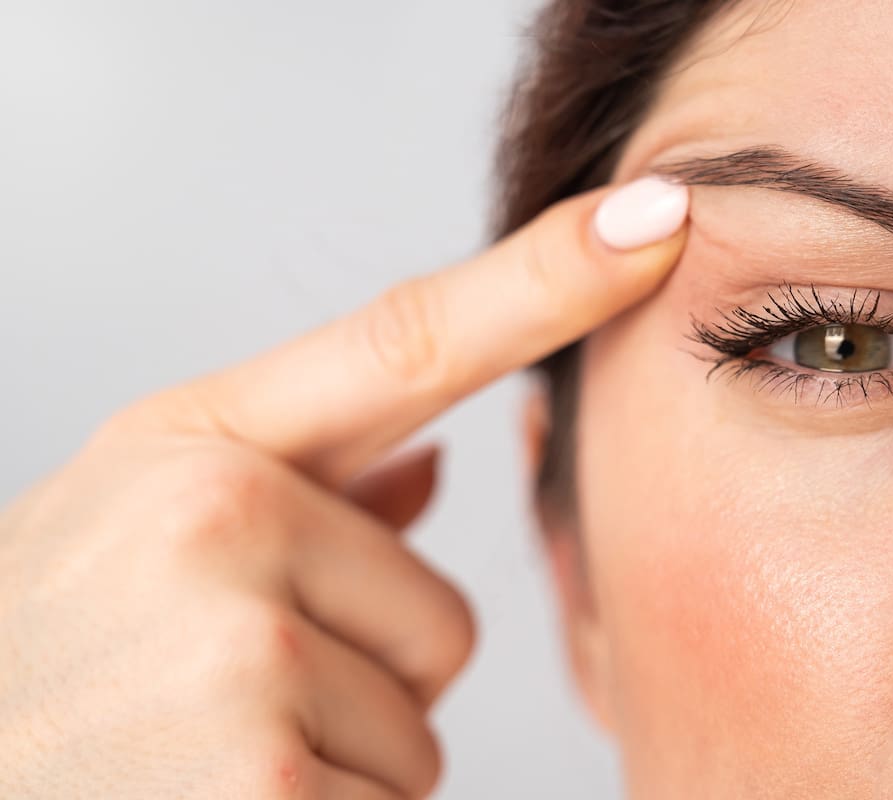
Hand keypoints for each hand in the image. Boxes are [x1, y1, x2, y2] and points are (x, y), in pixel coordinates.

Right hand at [0, 177, 688, 798]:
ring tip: (204, 754)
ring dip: (338, 761)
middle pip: (446, 621)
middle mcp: (217, 522)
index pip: (412, 340)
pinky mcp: (266, 792)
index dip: (550, 277)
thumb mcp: (143, 525)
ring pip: (419, 730)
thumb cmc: (49, 654)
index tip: (657, 218)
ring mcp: (239, 658)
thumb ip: (304, 486)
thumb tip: (438, 466)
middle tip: (227, 694)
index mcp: (200, 443)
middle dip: (362, 678)